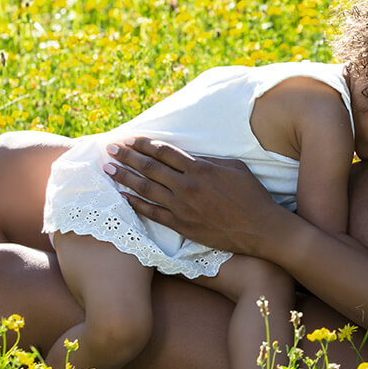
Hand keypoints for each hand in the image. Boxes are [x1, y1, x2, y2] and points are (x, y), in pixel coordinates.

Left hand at [103, 138, 285, 256]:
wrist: (259, 229)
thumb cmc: (252, 195)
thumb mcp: (235, 168)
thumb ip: (209, 161)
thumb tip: (190, 157)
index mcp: (199, 168)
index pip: (164, 152)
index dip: (144, 144)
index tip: (130, 139)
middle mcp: (186, 186)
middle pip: (149, 167)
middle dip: (126, 157)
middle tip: (109, 150)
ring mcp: (182, 207)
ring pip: (145, 189)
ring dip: (124, 178)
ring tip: (108, 170)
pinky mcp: (182, 225)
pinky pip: (152, 213)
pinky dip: (135, 204)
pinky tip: (123, 197)